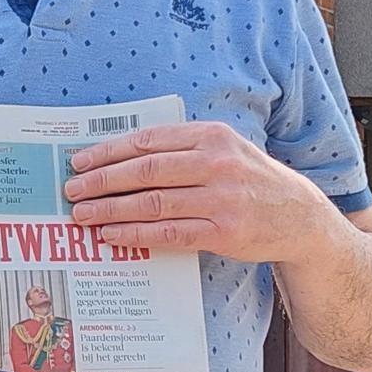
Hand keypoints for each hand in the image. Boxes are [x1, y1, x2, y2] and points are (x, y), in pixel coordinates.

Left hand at [65, 121, 338, 262]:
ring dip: (111, 210)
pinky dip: (136, 234)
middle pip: (145, 171)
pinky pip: (169, 234)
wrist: (299, 217)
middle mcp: (218, 164)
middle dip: (102, 181)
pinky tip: (112, 235)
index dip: (108, 152)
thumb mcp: (223, 151)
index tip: (78, 161)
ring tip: (82, 215)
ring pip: (153, 204)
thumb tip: (117, 158)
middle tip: (71, 189)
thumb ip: (180, 149)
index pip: (148, 142)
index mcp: (213, 137)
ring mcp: (223, 199)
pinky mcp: (225, 232)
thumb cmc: (249, 181)